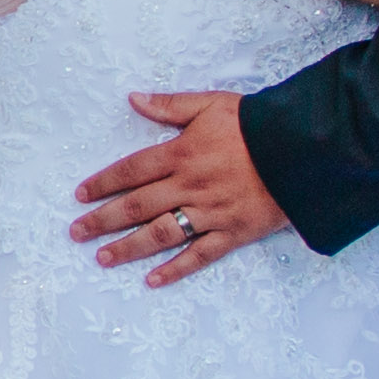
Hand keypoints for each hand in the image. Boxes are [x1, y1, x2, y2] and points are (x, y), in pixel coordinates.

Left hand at [72, 90, 286, 286]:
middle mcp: (190, 186)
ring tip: (102, 258)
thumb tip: (133, 98)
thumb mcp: (211, 104)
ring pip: (160, 234)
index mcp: (181, 154)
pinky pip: (199, 255)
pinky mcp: (232, 232)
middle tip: (76, 232)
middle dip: (103, 220)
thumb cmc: (256, 124)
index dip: (103, 183)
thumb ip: (170, 105)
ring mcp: (210, 212)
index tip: (80, 196)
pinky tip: (151, 280)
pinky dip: (175, 269)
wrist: (303, 149)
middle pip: (137, 206)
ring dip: (128, 247)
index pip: (131, 171)